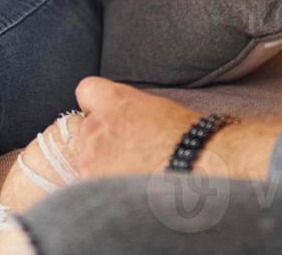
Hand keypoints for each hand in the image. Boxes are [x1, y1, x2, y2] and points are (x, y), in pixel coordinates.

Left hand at [74, 77, 281, 181]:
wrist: (199, 168)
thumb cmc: (190, 139)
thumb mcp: (158, 109)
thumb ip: (131, 111)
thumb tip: (126, 122)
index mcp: (114, 99)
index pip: (86, 91)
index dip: (96, 105)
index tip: (107, 117)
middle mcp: (96, 124)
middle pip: (83, 127)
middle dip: (99, 139)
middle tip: (126, 152)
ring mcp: (91, 156)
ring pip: (85, 158)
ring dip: (101, 165)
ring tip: (132, 175)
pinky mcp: (93, 183)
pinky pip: (91, 183)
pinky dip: (105, 188)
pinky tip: (129, 189)